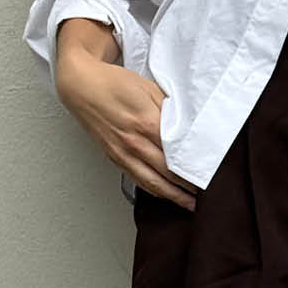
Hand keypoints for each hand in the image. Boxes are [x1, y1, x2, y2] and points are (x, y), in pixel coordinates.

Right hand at [55, 48, 198, 209]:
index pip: (177, 154)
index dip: (193, 168)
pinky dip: (151, 189)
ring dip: (171, 196)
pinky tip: (162, 194)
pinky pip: (136, 178)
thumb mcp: (149, 89)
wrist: (80, 85)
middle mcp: (134, 142)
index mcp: (147, 124)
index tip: (207, 175)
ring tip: (187, 204)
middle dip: (186, 188)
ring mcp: (122, 152)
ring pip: (151, 182)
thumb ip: (169, 110)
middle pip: (166, 173)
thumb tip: (186, 128)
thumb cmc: (113, 83)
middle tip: (203, 196)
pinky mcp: (113, 157)